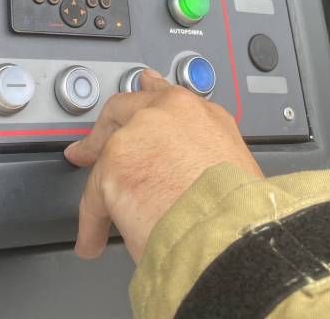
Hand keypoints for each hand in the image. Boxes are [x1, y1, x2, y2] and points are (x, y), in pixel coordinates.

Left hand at [64, 70, 262, 261]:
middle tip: (89, 149)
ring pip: (106, 155)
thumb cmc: (240, 216)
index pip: (165, 95)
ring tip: (100, 217)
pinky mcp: (115, 163)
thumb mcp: (235, 168)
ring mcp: (139, 134)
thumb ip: (206, 155)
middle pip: (123, 110)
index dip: (147, 97)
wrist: (228, 236)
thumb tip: (190, 173)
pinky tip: (92, 240)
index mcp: (202, 115)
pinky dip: (91, 222)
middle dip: (106, 129)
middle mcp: (169, 114)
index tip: (141, 89)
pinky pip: (94, 196)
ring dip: (102, 186)